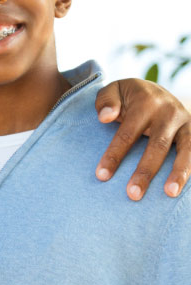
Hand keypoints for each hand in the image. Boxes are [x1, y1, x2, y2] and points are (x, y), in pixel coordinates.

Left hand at [94, 79, 190, 199]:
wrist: (154, 90)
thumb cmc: (126, 97)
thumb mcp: (113, 91)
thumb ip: (106, 101)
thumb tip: (105, 117)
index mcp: (146, 102)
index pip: (128, 133)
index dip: (115, 155)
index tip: (102, 176)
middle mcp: (169, 112)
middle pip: (157, 145)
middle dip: (145, 171)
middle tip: (133, 194)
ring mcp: (185, 122)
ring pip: (185, 150)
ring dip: (179, 172)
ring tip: (170, 193)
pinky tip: (183, 187)